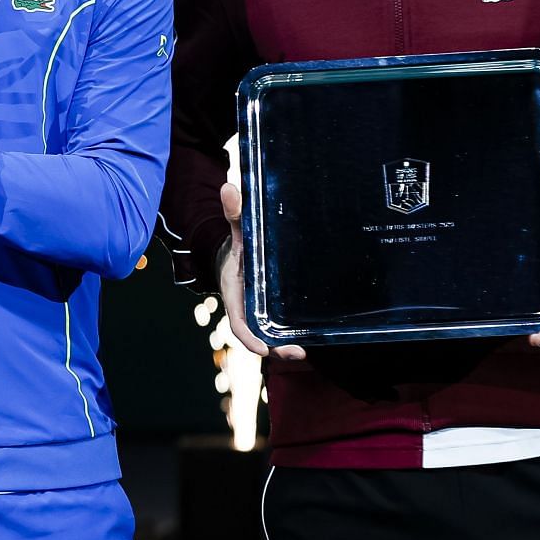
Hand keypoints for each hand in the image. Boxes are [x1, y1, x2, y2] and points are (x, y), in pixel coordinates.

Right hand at [218, 183, 305, 360]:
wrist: (233, 256)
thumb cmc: (236, 247)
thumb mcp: (235, 232)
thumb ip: (234, 214)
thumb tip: (229, 187)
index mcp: (234, 294)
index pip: (237, 322)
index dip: (249, 337)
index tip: (261, 347)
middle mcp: (245, 308)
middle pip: (257, 335)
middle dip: (275, 347)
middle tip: (297, 352)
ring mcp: (257, 313)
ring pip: (269, 335)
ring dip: (284, 345)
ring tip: (305, 350)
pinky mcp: (268, 312)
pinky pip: (277, 327)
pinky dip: (289, 334)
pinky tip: (309, 337)